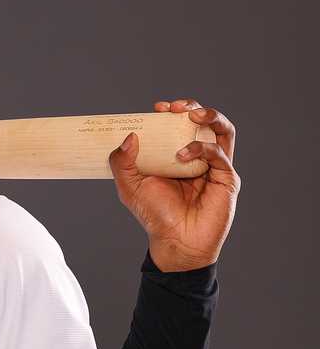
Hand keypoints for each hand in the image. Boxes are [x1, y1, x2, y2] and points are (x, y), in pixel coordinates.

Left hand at [108, 98, 240, 271]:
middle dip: (192, 107)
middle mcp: (198, 157)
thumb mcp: (130, 186)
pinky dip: (201, 148)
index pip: (178, 126)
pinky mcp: (227, 178)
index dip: (171, 113)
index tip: (157, 108)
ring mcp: (215, 167)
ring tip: (191, 115)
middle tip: (176, 107)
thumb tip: (129, 136)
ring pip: (222, 131)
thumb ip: (122, 162)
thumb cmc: (155, 215)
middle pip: (203, 122)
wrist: (176, 241)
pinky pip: (220, 154)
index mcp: (176, 155)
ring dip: (209, 117)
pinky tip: (183, 155)